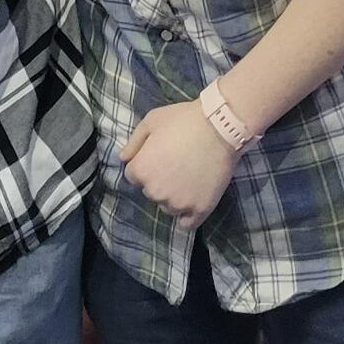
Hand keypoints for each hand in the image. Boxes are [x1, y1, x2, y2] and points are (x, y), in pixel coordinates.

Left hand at [119, 102, 237, 230]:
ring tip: (189, 177)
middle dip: (159, 180)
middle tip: (176, 163)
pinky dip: (187, 215)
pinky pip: (187, 223)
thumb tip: (123, 158)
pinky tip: (193, 200)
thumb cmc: (183, 120)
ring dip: (173, 197)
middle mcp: (155, 192)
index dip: (145, 163)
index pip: (133, 175)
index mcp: (141, 171)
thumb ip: (134, 142)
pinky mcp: (200, 210)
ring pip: (168, 207)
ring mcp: (178, 204)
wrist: (220, 126)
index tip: (160, 154)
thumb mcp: (151, 121)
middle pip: (150, 191)